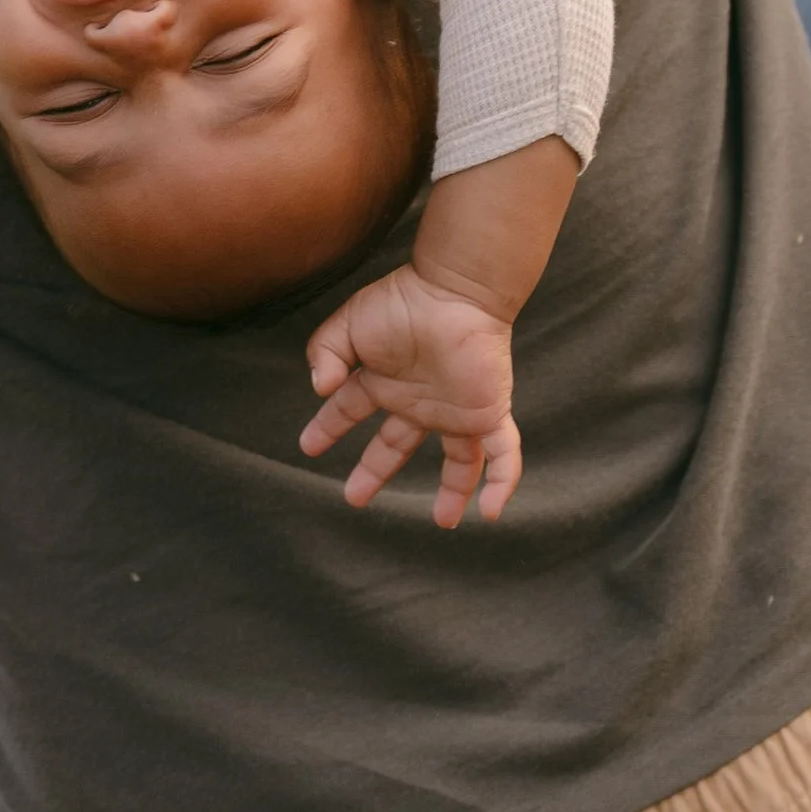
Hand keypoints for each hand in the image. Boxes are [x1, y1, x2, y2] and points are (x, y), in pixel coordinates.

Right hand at [300, 263, 522, 520]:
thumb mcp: (348, 324)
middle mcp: (420, 401)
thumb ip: (325, 353)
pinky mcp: (487, 413)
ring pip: (459, 460)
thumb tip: (320, 391)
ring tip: (443, 521)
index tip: (308, 446)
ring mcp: (456, 410)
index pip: (351, 411)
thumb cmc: (402, 302)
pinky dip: (501, 482)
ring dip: (452, 491)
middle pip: (397, 445)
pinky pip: (501, 454)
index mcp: (386, 380)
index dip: (328, 428)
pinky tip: (490, 511)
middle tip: (353, 498)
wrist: (454, 291)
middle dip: (374, 470)